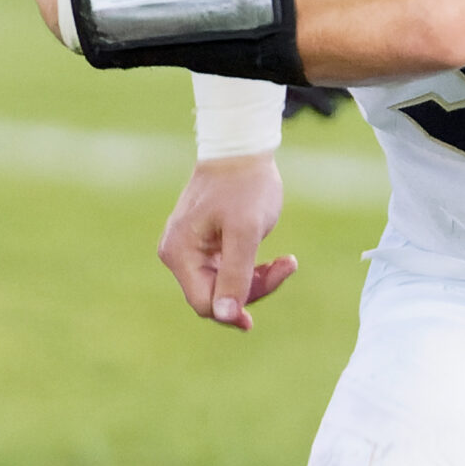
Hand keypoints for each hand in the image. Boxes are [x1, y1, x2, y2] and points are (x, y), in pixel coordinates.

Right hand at [158, 152, 296, 331]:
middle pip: (215, 296)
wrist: (242, 149)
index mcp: (180, 253)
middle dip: (253, 289)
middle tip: (286, 265)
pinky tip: (279, 259)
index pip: (204, 303)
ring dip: (258, 279)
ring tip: (287, 262)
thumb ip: (234, 274)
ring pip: (224, 286)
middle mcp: (177, 254)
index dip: (235, 309)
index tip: (271, 288)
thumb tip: (224, 315)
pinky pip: (227, 271)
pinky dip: (253, 269)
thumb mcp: (245, 231)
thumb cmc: (244, 185)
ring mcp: (189, 250)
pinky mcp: (205, 245)